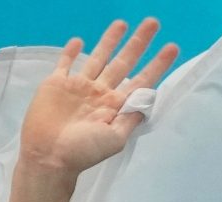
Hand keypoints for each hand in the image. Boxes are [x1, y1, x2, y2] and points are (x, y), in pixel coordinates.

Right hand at [18, 18, 177, 175]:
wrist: (49, 157)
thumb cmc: (84, 151)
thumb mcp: (116, 138)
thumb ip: (132, 116)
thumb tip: (150, 97)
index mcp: (117, 105)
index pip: (142, 80)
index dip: (157, 64)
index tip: (172, 47)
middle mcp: (101, 92)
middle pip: (124, 62)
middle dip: (139, 43)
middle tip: (153, 23)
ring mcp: (79, 87)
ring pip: (98, 57)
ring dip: (110, 40)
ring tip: (123, 23)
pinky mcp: (57, 83)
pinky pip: (65, 63)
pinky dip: (71, 52)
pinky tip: (79, 40)